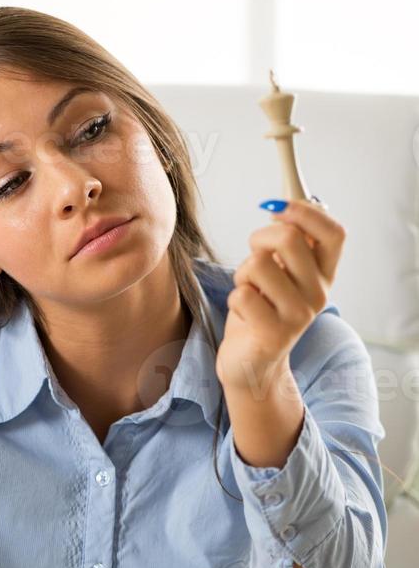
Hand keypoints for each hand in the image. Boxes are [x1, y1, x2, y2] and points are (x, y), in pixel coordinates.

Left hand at [216, 199, 345, 391]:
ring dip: (242, 273)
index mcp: (325, 275)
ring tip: (249, 291)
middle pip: (289, 239)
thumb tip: (281, 204)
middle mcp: (318, 294)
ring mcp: (298, 316)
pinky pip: (242, 294)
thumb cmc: (262, 309)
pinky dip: (234, 298)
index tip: (278, 208)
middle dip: (259, 238)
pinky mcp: (273, 334)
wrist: (252, 363)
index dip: (305, 212)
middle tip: (254, 256)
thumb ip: (288, 243)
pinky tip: (244, 313)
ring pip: (258, 265)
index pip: (334, 233)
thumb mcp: (281, 273)